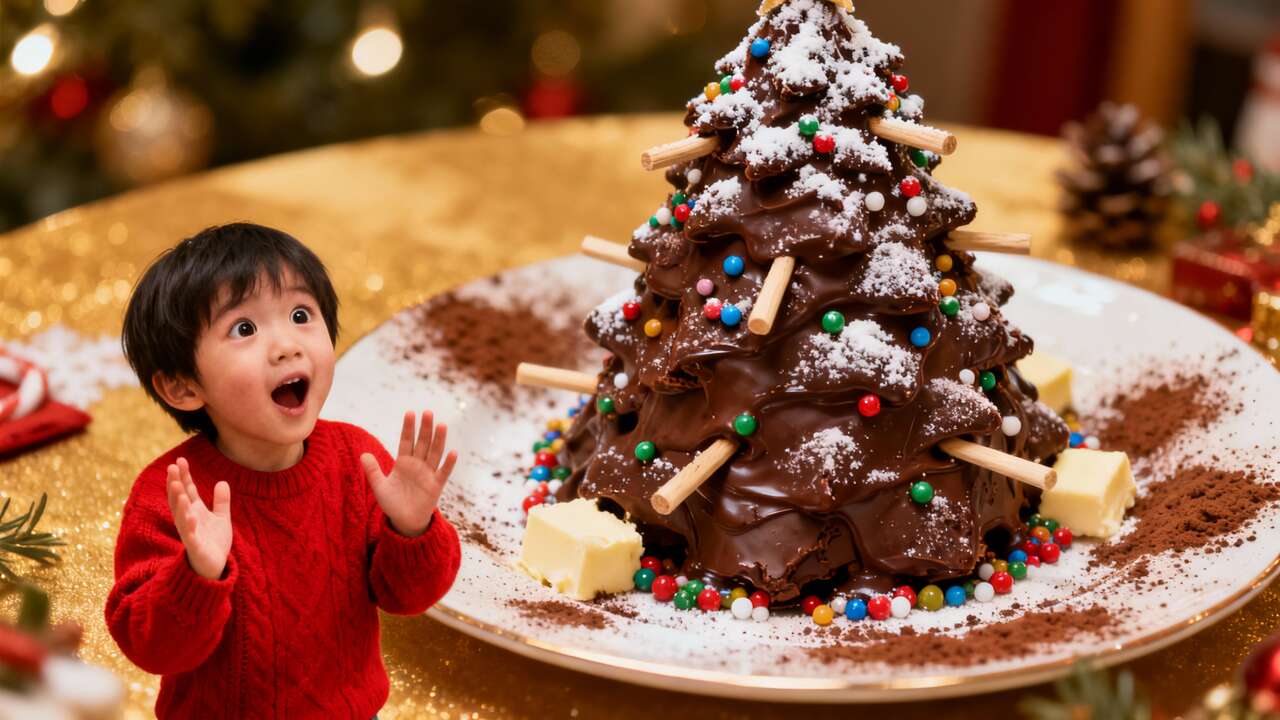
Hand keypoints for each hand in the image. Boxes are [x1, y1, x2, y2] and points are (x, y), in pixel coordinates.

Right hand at [165, 457, 231, 579]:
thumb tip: (222, 482)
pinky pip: (190, 535)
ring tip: (177, 486)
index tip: (181, 460)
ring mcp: (190, 533)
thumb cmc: (214, 543)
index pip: (188, 491)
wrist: (215, 568)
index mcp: (195, 512)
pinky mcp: (195, 547)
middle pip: (179, 500)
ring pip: (181, 515)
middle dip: (175, 484)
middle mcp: (189, 520)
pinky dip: (189, 525)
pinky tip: (190, 514)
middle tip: (172, 468)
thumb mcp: (221, 519)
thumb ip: (221, 502)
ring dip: (178, 501)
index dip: (184, 476)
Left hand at [361, 411, 456, 536]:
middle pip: (422, 443)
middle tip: (427, 412)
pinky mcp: (436, 485)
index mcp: (403, 463)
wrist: (404, 521)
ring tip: (441, 425)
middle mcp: (417, 465)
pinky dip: (449, 463)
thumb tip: (362, 454)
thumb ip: (372, 471)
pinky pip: (443, 472)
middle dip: (425, 428)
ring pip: (435, 453)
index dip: (408, 428)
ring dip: (438, 440)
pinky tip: (453, 452)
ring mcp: (428, 474)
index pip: (406, 441)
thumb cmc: (392, 503)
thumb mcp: (379, 487)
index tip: (410, 413)